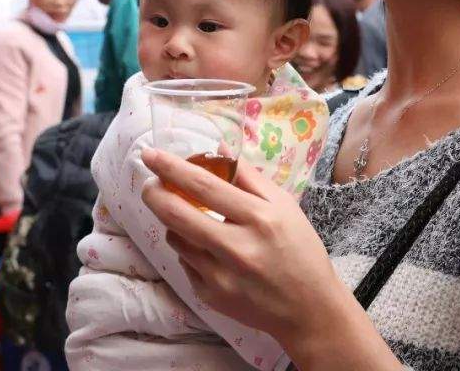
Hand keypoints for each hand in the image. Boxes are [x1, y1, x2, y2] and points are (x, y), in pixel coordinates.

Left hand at [139, 148, 347, 343]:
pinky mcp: (210, 296)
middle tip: (151, 184)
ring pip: (176, 239)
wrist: (308, 310)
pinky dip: (188, 248)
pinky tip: (206, 247)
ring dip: (173, 222)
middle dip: (155, 193)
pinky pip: (184, 262)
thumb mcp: (285, 206)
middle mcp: (236, 248)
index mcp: (259, 219)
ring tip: (187, 216)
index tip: (150, 154)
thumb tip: (219, 148)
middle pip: (177, 215)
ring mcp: (220, 277)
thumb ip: (249, 176)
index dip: (172, 168)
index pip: (205, 187)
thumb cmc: (300, 250)